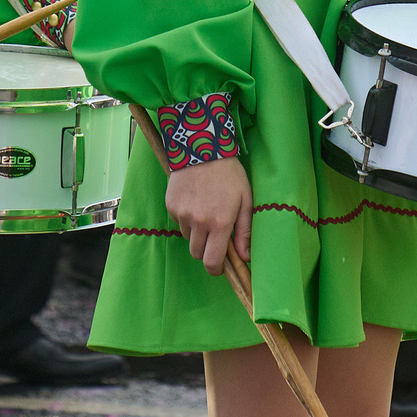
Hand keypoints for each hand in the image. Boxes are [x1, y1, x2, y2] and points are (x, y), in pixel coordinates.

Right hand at [165, 154, 251, 274]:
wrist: (202, 147)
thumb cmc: (229, 174)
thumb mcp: (245, 200)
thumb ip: (245, 231)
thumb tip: (245, 257)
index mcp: (220, 223)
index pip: (212, 261)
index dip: (215, 270)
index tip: (218, 267)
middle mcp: (198, 222)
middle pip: (197, 253)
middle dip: (206, 250)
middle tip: (214, 236)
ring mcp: (182, 214)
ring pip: (187, 237)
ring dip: (196, 232)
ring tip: (205, 210)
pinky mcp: (171, 205)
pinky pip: (178, 221)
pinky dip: (186, 217)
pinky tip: (194, 200)